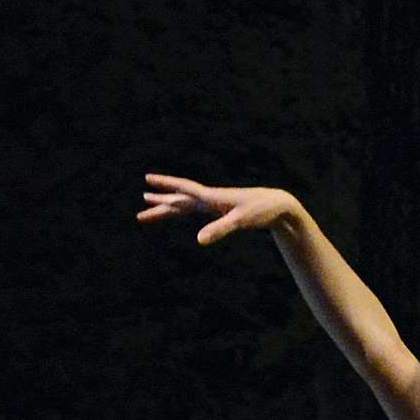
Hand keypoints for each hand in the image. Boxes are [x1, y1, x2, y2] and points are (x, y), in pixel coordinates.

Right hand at [135, 176, 302, 246]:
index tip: (147, 179)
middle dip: (160, 201)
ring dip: (168, 205)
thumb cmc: (260, 211)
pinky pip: (196, 209)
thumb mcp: (239, 222)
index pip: (184, 188)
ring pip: (185, 203)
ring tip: (149, 203)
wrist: (278, 206)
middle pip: (179, 199)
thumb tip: (198, 241)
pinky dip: (184, 209)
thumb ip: (219, 230)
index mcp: (211, 197)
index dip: (165, 185)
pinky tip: (179, 209)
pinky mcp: (221, 209)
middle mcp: (210, 198)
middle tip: (141, 200)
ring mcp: (214, 203)